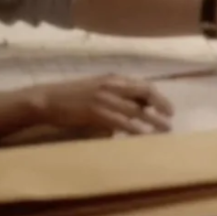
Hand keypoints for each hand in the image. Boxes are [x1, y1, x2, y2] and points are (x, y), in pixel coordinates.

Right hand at [31, 74, 172, 135]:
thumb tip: (134, 109)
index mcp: (112, 79)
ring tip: (165, 130)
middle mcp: (111, 85)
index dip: (158, 96)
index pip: (142, 85)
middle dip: (161, 105)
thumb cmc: (70, 97)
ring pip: (136, 110)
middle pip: (145, 93)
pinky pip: (121, 122)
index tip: (167, 108)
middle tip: (171, 118)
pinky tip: (143, 136)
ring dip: (153, 121)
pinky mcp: (96, 112)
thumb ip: (115, 96)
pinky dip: (135, 129)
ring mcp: (104, 98)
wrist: (46, 99)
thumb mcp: (96, 89)